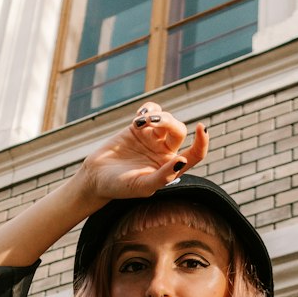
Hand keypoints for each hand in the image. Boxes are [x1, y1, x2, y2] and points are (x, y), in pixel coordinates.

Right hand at [73, 105, 208, 205]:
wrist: (95, 178)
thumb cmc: (120, 187)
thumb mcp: (142, 185)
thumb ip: (163, 176)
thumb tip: (182, 160)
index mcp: (172, 167)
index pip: (195, 154)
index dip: (202, 142)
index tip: (202, 128)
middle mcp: (165, 152)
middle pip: (179, 130)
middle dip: (168, 122)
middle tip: (150, 122)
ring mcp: (152, 138)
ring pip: (166, 119)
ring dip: (155, 116)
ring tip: (139, 121)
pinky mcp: (138, 128)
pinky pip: (152, 110)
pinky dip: (149, 109)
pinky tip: (139, 116)